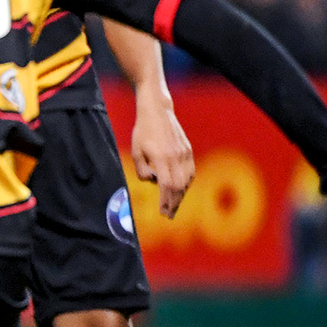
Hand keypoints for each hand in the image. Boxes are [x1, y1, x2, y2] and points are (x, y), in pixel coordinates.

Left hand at [130, 94, 194, 218]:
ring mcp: (184, 154)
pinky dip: (186, 184)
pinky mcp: (188, 150)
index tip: (162, 213)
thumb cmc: (143, 132)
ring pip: (187, 181)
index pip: (166, 186)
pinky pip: (190, 172)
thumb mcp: (136, 152)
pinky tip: (181, 190)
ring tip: (174, 206)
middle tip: (169, 215)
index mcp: (162, 158)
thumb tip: (153, 182)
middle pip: (178, 187)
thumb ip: (142, 171)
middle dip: (174, 203)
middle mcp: (176, 157)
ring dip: (181, 196)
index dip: (165, 201)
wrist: (157, 111)